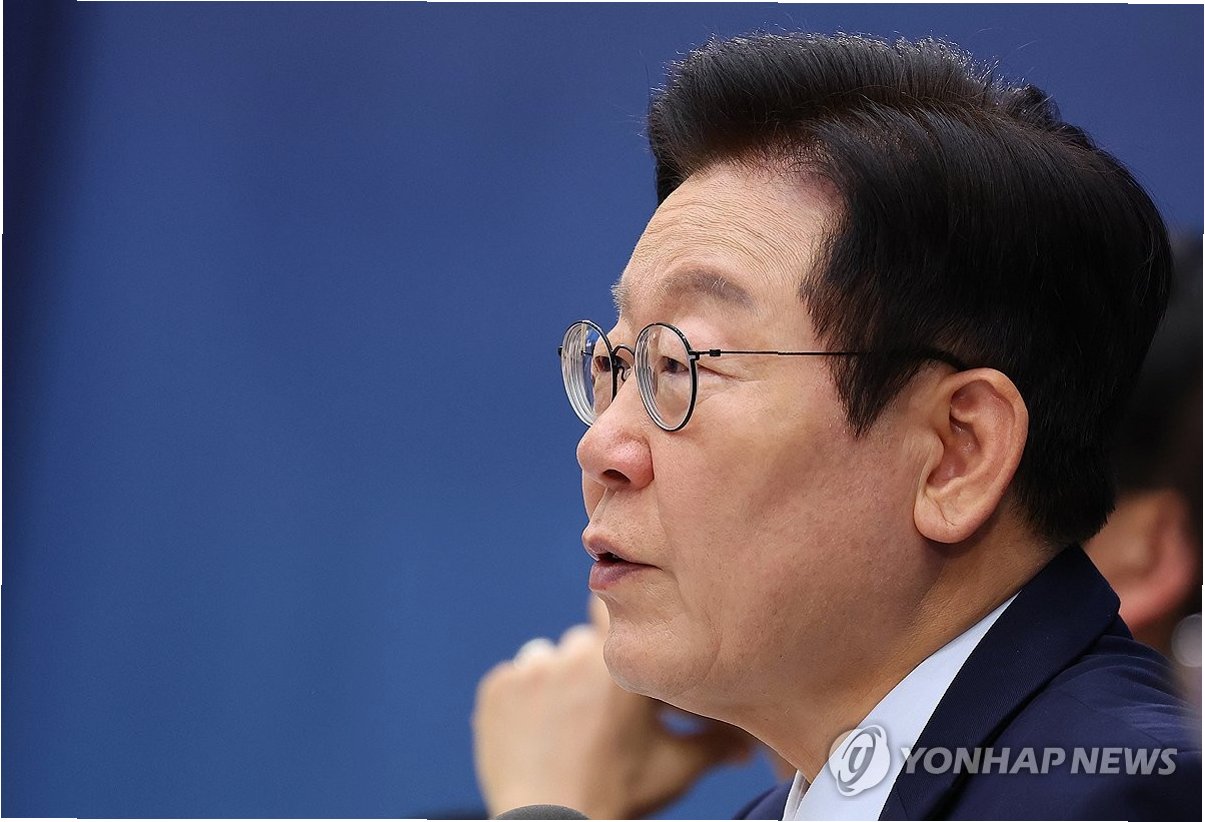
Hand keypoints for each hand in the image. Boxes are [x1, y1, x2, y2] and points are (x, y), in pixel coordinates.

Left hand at [473, 597, 754, 818]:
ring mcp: (529, 669)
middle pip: (581, 645)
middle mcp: (572, 652)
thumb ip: (716, 742)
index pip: (615, 604)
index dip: (619, 615)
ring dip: (551, 684)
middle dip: (589, 671)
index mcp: (619, 659)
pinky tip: (533, 735)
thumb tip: (751, 743)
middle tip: (597, 715)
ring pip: (544, 660)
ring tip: (562, 727)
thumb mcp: (676, 766)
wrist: (552, 820)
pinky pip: (510, 683)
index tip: (621, 630)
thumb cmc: (619, 793)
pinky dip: (518, 703)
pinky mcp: (496, 689)